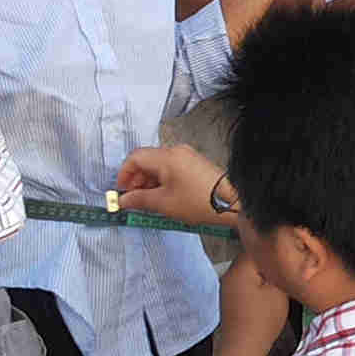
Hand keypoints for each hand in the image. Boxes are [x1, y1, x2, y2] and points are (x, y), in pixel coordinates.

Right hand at [114, 141, 229, 222]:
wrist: (232, 203)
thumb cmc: (199, 202)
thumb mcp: (164, 203)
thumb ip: (139, 199)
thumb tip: (123, 200)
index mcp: (167, 156)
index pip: (135, 157)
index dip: (124, 175)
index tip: (122, 192)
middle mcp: (177, 151)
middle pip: (147, 160)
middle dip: (136, 180)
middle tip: (134, 199)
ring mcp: (187, 156)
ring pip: (159, 165)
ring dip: (149, 181)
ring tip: (149, 201)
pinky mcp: (195, 164)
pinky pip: (171, 168)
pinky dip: (162, 180)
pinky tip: (164, 197)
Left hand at [218, 247, 290, 345]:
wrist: (243, 348)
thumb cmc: (261, 321)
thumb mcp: (279, 292)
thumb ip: (280, 270)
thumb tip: (285, 257)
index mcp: (240, 268)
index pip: (259, 245)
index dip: (277, 247)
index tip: (290, 251)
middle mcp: (230, 274)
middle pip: (253, 256)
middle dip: (270, 260)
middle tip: (288, 265)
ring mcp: (228, 286)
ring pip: (250, 269)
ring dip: (264, 272)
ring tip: (280, 280)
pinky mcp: (230, 297)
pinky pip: (245, 281)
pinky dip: (257, 283)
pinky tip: (269, 292)